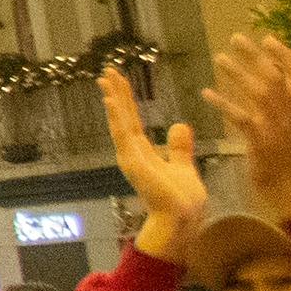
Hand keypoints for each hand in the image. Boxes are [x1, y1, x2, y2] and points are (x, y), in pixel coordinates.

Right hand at [105, 67, 210, 258]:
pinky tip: (111, 100)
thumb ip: (179, 148)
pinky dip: (115, 117)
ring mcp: (131, 157)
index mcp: (145, 153)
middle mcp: (133, 153)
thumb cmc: (183, 200)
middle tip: (108, 70)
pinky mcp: (133, 162)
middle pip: (123, 117)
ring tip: (105, 78)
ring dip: (112, 99)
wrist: (183, 221)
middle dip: (116, 93)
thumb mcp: (184, 167)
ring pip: (120, 121)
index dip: (126, 101)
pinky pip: (123, 134)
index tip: (120, 81)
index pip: (133, 121)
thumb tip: (179, 125)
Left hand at [211, 32, 290, 217]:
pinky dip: (223, 103)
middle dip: (256, 56)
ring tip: (220, 58)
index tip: (268, 39)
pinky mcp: (260, 142)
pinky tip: (207, 92)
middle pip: (276, 78)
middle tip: (236, 39)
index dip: (286, 56)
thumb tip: (289, 75)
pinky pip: (240, 117)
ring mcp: (278, 129)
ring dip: (238, 74)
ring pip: (259, 93)